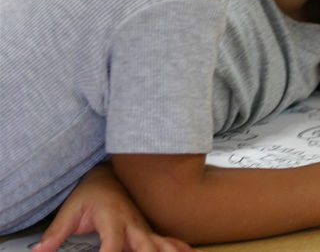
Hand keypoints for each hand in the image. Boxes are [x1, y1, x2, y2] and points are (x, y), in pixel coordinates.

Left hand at [35, 163, 191, 251]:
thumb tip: (38, 251)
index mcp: (112, 218)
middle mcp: (132, 224)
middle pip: (145, 245)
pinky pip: (167, 240)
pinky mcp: (146, 231)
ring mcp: (142, 228)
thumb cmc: (90, 193)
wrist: (107, 176)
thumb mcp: (69, 210)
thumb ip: (56, 233)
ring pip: (161, 243)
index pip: (112, 243)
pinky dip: (179, 247)